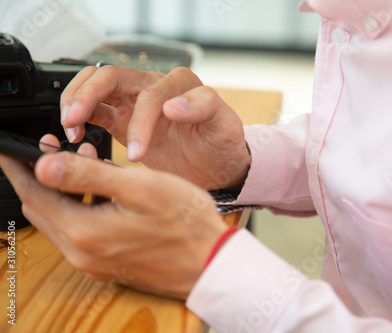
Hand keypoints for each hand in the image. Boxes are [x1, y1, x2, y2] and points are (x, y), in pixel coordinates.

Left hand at [0, 145, 227, 299]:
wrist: (211, 262)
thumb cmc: (185, 224)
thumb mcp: (139, 188)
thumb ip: (88, 176)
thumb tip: (43, 165)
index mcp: (85, 233)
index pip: (35, 195)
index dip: (20, 168)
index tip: (10, 151)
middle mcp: (83, 253)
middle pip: (43, 210)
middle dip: (41, 177)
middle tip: (49, 150)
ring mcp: (95, 262)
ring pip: (61, 220)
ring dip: (62, 191)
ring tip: (80, 161)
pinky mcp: (109, 263)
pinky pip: (80, 232)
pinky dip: (80, 208)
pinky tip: (100, 192)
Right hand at [61, 66, 249, 189]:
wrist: (216, 167)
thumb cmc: (222, 144)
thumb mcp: (224, 125)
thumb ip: (205, 107)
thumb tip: (172, 105)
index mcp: (179, 84)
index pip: (148, 93)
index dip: (139, 122)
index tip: (136, 153)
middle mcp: (153, 88)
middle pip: (110, 76)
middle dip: (88, 95)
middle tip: (74, 121)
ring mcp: (135, 104)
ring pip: (95, 86)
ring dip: (76, 101)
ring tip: (69, 126)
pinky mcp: (123, 121)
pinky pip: (94, 111)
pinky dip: (79, 118)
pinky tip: (75, 135)